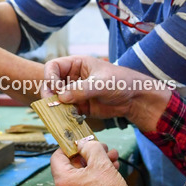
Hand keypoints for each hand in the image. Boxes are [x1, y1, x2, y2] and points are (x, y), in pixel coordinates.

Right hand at [42, 56, 170, 131]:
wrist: (136, 99)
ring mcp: (75, 93)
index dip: (50, 77)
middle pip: (51, 84)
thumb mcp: (101, 83)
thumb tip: (61, 97)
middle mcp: (73, 78)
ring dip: (55, 108)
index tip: (55, 89)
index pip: (53, 67)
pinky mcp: (80, 107)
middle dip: (49, 95)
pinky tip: (67, 121)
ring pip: (57, 100)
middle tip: (51, 105)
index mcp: (77, 64)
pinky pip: (66, 112)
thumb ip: (81, 89)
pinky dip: (64, 117)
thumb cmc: (121, 82)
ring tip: (58, 115)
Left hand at [51, 139, 140, 185]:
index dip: (70, 146)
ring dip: (96, 165)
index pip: (57, 156)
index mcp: (63, 181)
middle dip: (89, 155)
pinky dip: (95, 178)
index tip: (83, 141)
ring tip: (113, 159)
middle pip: (72, 166)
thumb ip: (90, 148)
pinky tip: (111, 171)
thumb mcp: (101, 164)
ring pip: (81, 176)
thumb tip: (83, 144)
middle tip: (104, 149)